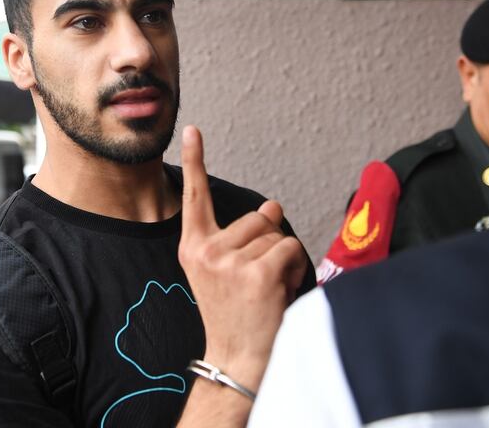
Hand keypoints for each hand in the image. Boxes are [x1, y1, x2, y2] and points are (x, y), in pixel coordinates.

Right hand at [177, 126, 306, 391]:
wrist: (237, 358)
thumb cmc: (237, 315)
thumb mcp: (228, 271)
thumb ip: (245, 236)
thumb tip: (272, 205)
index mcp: (193, 248)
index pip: (195, 197)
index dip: (194, 161)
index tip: (192, 130)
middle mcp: (206, 251)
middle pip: (258, 217)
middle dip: (270, 243)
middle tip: (259, 280)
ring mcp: (230, 261)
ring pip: (278, 234)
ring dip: (284, 259)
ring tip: (269, 290)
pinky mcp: (257, 273)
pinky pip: (291, 249)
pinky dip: (296, 270)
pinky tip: (280, 293)